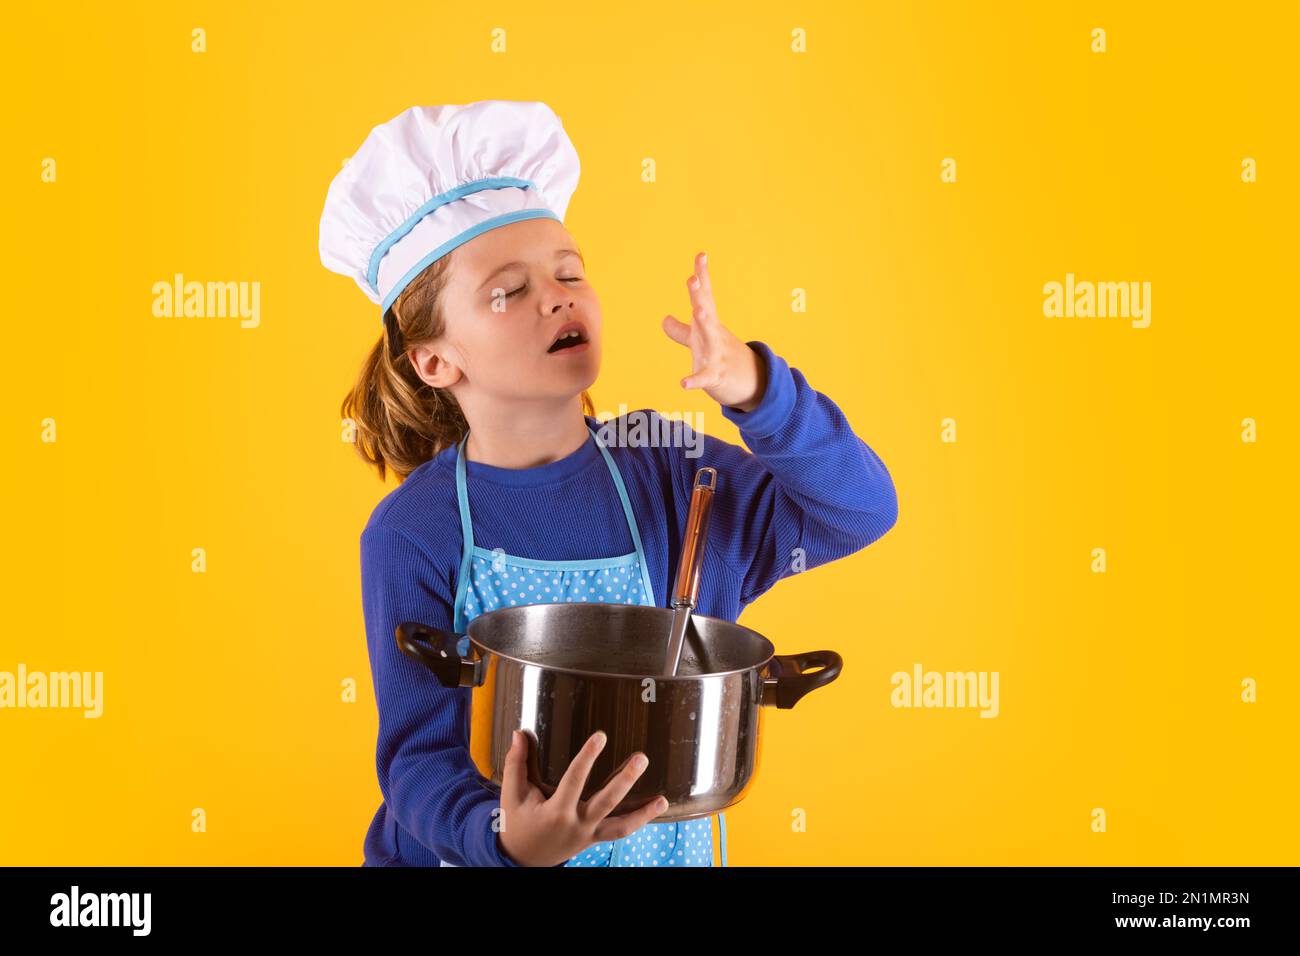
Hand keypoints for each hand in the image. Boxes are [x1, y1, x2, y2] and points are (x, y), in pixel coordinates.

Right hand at [496, 729, 668, 866]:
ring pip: (620, 825)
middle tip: (641, 758)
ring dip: (643, 813)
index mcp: (556, 811)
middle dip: (625, 780)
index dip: (587, 757)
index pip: (574, 780)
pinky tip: (657, 807)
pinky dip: (639, 821)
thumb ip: (516, 763)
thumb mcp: (512, 794)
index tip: (600, 737)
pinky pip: (620, 832)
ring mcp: (588, 835)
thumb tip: (520, 733)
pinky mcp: (595, 839)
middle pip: (606, 802)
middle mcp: (576, 825)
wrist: (522, 858)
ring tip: (661, 799)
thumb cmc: (518, 822)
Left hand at [661, 251, 766, 412]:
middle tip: (693, 279)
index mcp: (709, 324)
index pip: (705, 297)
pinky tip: (683, 383)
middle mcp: (713, 335)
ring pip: (710, 339)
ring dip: (705, 324)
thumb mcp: (698, 342)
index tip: (701, 254)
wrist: (751, 384)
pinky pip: (704, 378)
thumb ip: (680, 331)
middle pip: (706, 311)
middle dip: (699, 296)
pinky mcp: (715, 376)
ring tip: (698, 311)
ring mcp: (716, 354)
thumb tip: (664, 320)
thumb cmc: (719, 358)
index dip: (702, 276)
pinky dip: (694, 380)